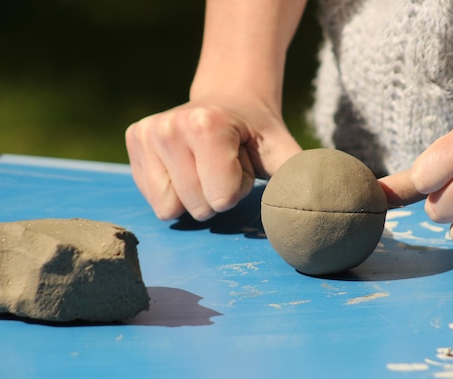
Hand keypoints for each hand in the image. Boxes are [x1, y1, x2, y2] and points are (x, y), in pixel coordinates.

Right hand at [125, 96, 300, 220]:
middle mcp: (169, 126)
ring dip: (194, 195)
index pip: (221, 198)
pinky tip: (185, 166)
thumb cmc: (257, 132)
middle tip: (223, 165)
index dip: (238, 188)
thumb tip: (319, 205)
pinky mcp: (133, 140)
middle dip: (216, 195)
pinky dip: (173, 191)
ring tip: (205, 166)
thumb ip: (298, 177)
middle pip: (197, 206)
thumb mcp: (283, 151)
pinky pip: (153, 199)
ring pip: (170, 208)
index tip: (242, 163)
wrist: (228, 97)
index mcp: (205, 124)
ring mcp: (147, 132)